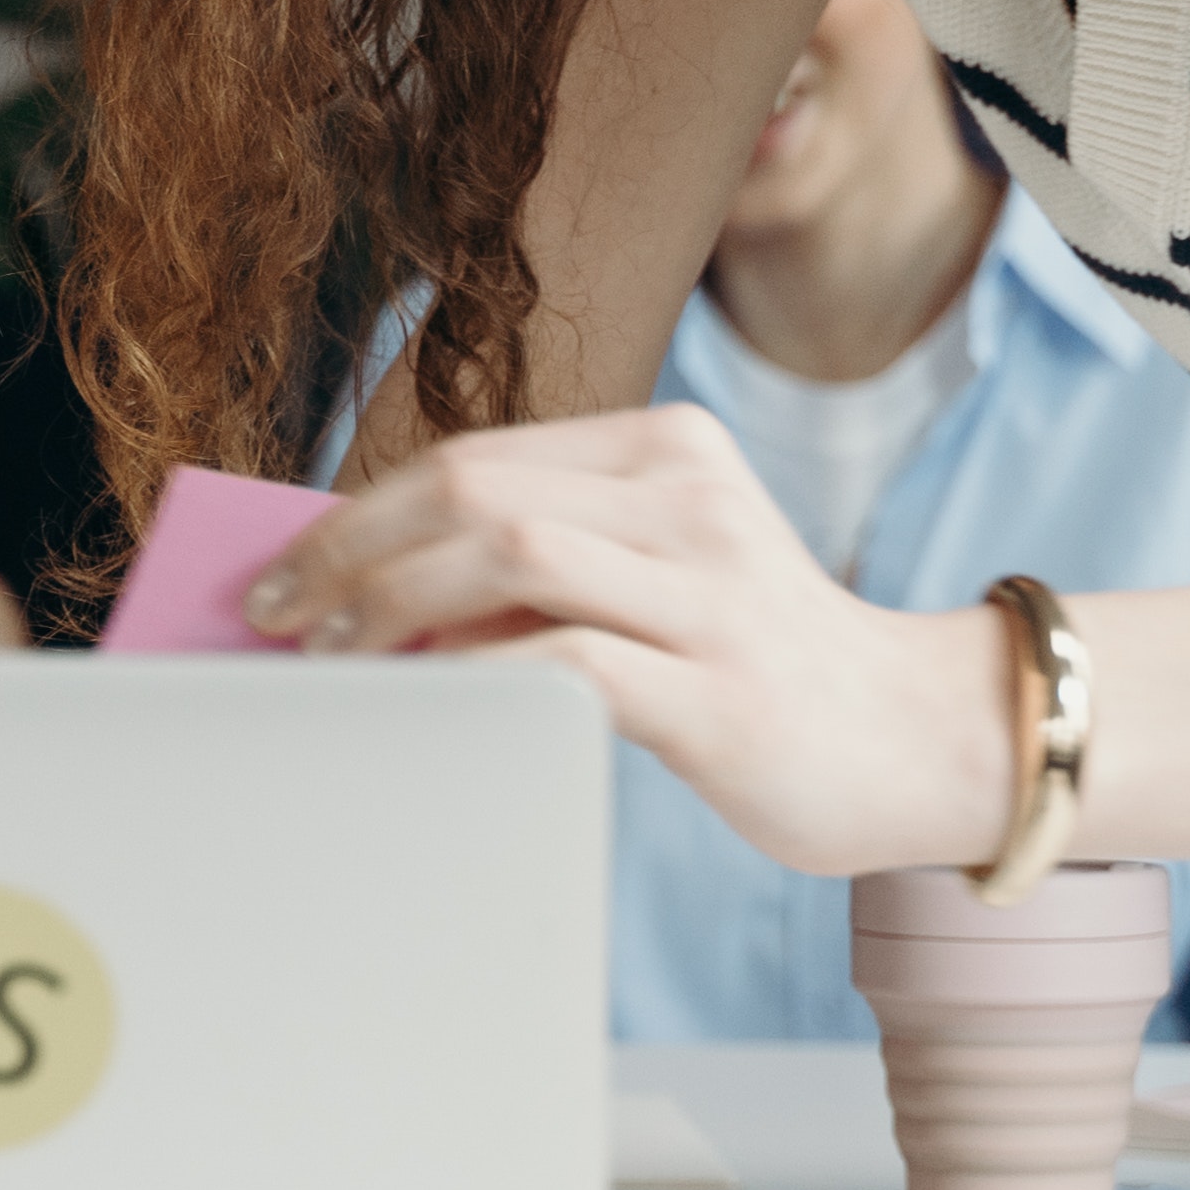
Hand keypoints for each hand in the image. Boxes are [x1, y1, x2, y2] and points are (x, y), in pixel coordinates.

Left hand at [238, 407, 1025, 880]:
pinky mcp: (720, 687)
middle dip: (349, 552)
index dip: (357, 512)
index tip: (280, 571)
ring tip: (329, 663)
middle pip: (474, 490)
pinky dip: (470, 679)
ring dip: (388, 608)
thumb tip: (362, 599)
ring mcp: (712, 587)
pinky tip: (419, 709)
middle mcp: (689, 495)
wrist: (917, 740)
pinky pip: (565, 662)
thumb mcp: (652, 581)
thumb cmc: (752, 666)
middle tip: (272, 617)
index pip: (475, 457)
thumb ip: (541, 571)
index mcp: (665, 449)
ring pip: (509, 555)